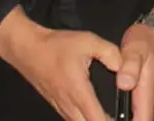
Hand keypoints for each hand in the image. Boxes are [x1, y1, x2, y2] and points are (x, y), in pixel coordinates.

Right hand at [0, 8, 122, 120]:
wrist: (27, 48)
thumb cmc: (57, 45)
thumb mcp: (89, 41)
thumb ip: (110, 53)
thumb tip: (125, 67)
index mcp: (78, 90)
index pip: (96, 118)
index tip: (124, 120)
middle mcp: (67, 103)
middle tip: (121, 118)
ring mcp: (59, 105)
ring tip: (111, 117)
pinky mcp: (55, 103)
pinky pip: (71, 118)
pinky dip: (83, 119)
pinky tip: (94, 114)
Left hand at [116, 23, 153, 120]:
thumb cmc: (146, 40)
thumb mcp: (135, 49)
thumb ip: (130, 66)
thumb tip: (124, 84)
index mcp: (148, 90)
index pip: (142, 120)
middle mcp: (153, 98)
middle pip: (143, 120)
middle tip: (106, 119)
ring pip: (142, 117)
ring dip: (129, 119)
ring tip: (108, 117)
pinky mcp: (151, 94)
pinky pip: (142, 111)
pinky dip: (131, 114)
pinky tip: (117, 112)